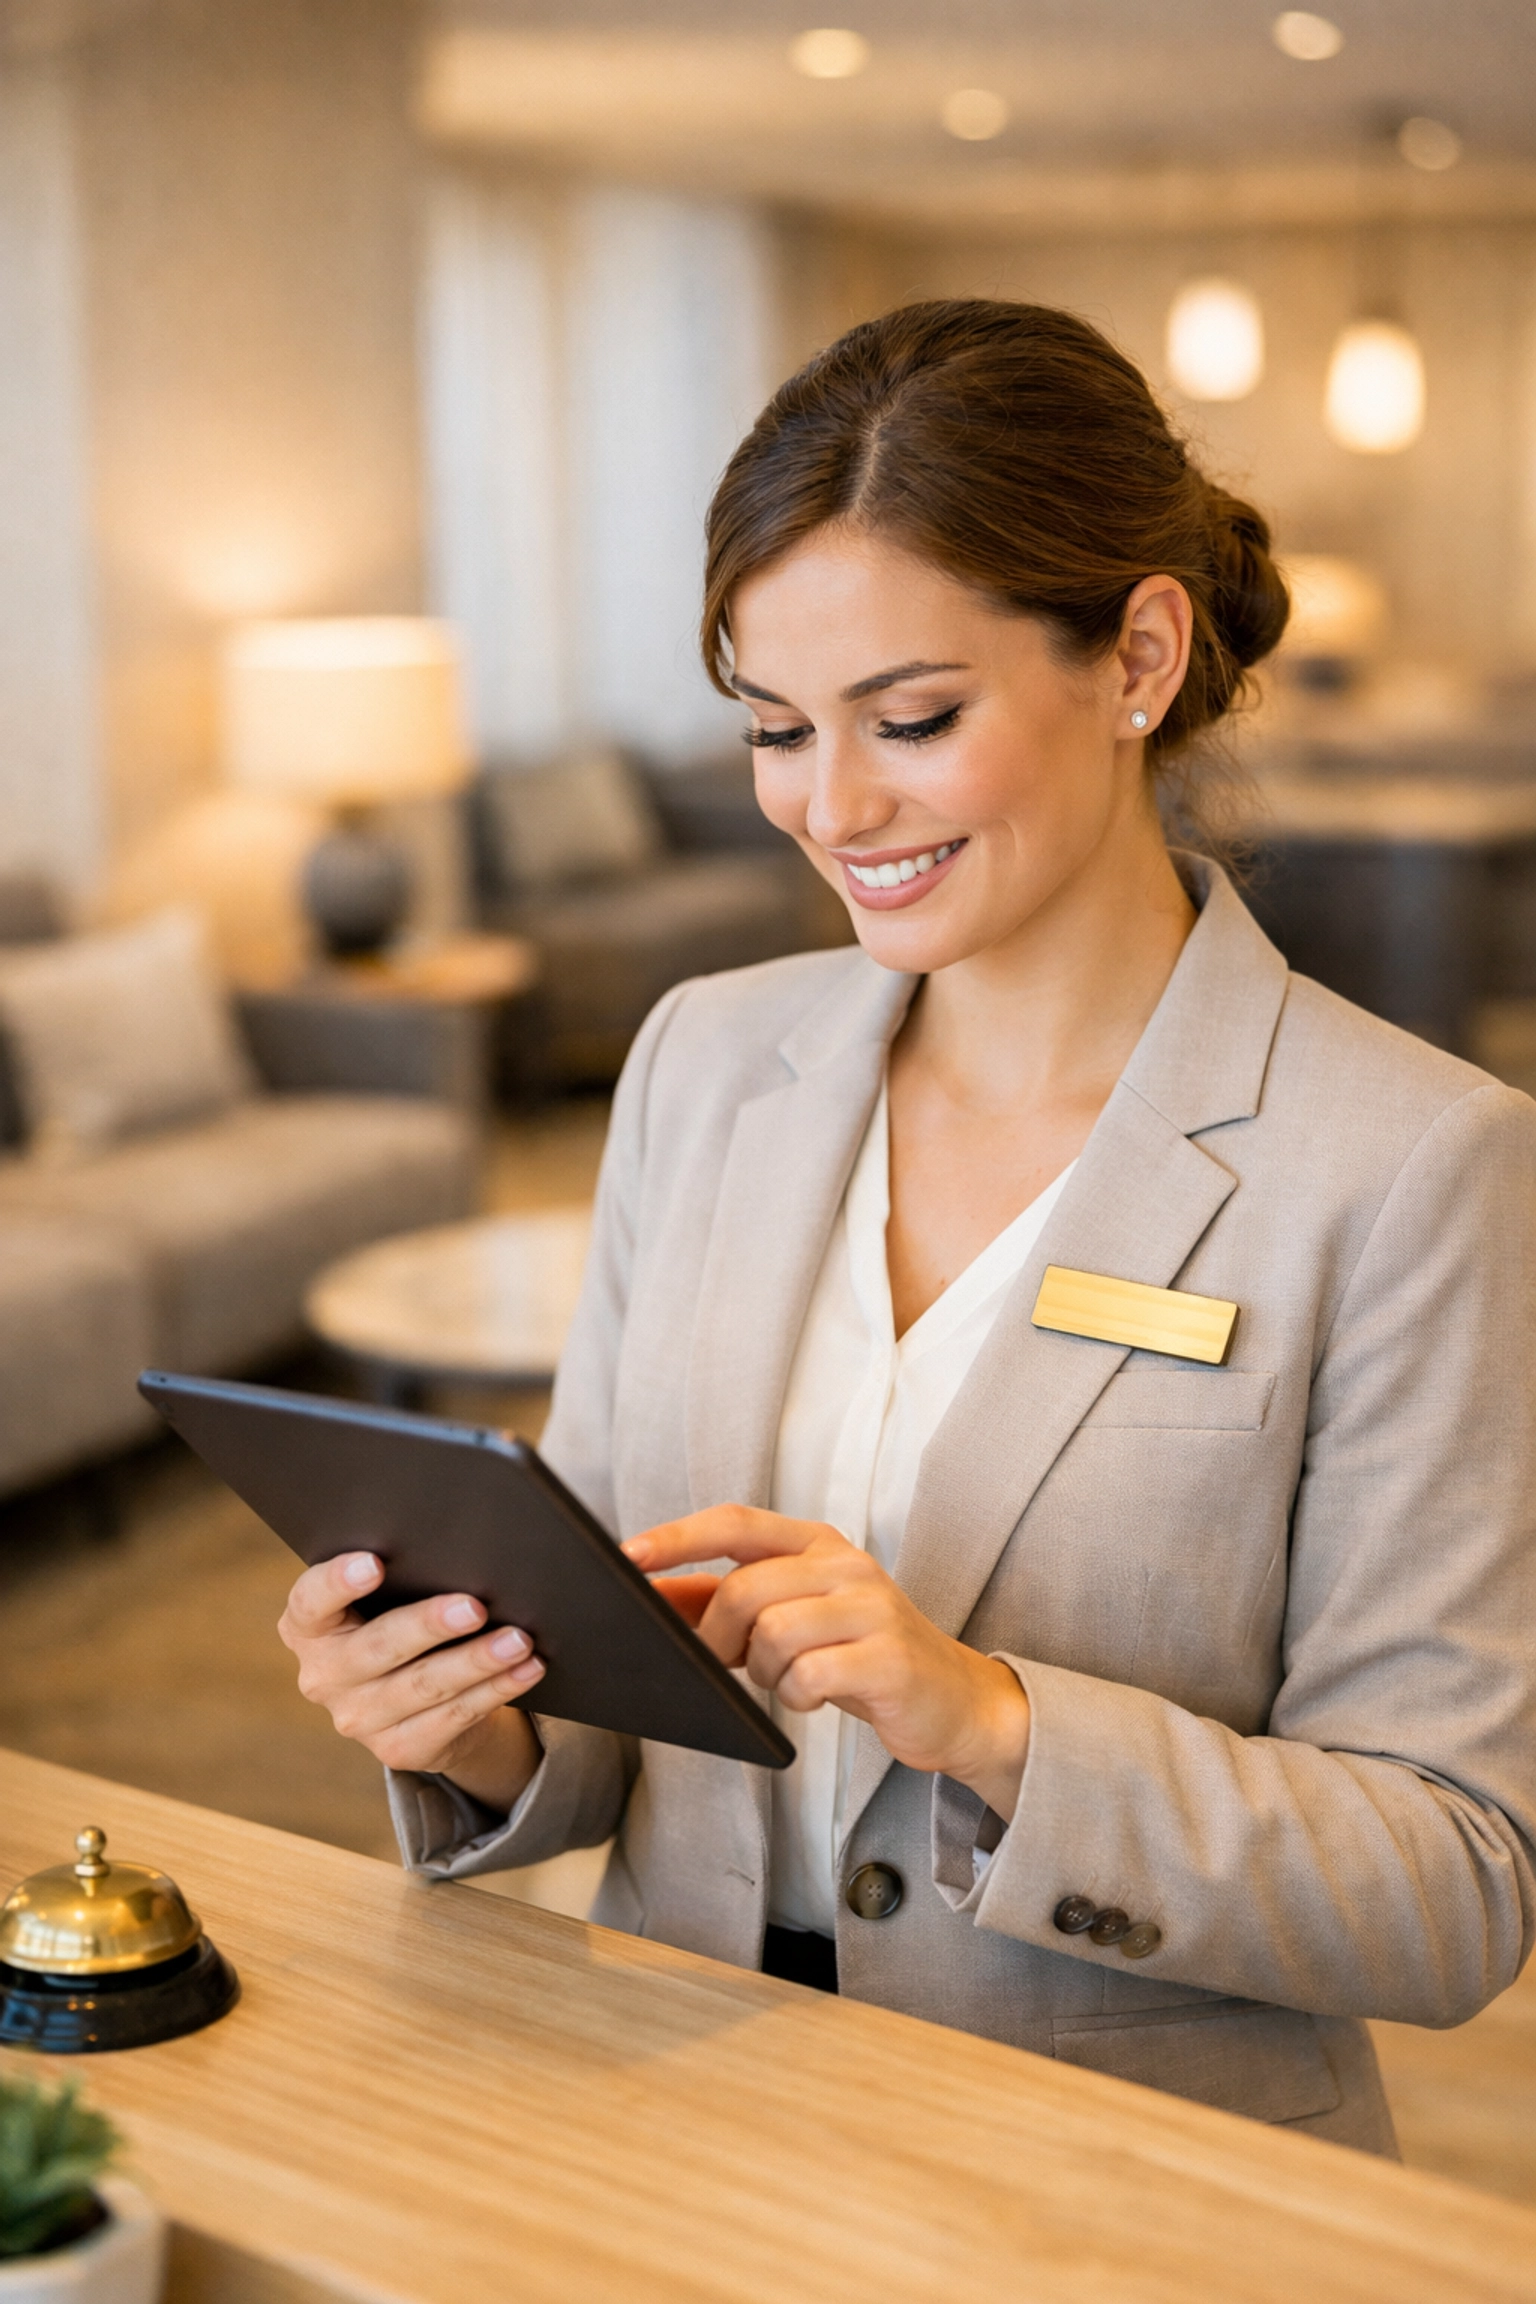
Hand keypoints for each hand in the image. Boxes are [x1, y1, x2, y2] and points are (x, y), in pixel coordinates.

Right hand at [278, 1553, 544, 1813]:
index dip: (338, 1582)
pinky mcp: (398, 1749)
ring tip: (518, 1640)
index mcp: (308, 1628)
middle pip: (378, 1646)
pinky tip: (527, 1669)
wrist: (411, 1698)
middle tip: (475, 1607)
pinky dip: (496, 1690)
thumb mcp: (383, 1600)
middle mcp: (323, 1676)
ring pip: (424, 1686)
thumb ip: (400, 1577)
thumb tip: (462, 1552)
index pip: (310, 1601)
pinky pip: (454, 1716)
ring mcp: (358, 1719)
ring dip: (476, 1661)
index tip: (375, 1562)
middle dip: (430, 1626)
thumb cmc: (396, 1619)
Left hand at [625, 1508, 1030, 1819]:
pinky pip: (810, 1675)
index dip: (678, 1537)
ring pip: (774, 1634)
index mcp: (818, 1544)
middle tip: (722, 1665)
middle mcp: (847, 1564)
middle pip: (745, 1589)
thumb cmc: (859, 1655)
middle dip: (717, 1638)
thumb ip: (727, 1604)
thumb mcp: (794, 1618)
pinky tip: (817, 1696)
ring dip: (766, 1673)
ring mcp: (873, 1608)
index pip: (736, 1523)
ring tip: (790, 1680)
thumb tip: (652, 1599)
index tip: (628, 1555)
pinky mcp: (890, 1658)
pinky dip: (798, 1696)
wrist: (953, 1701)